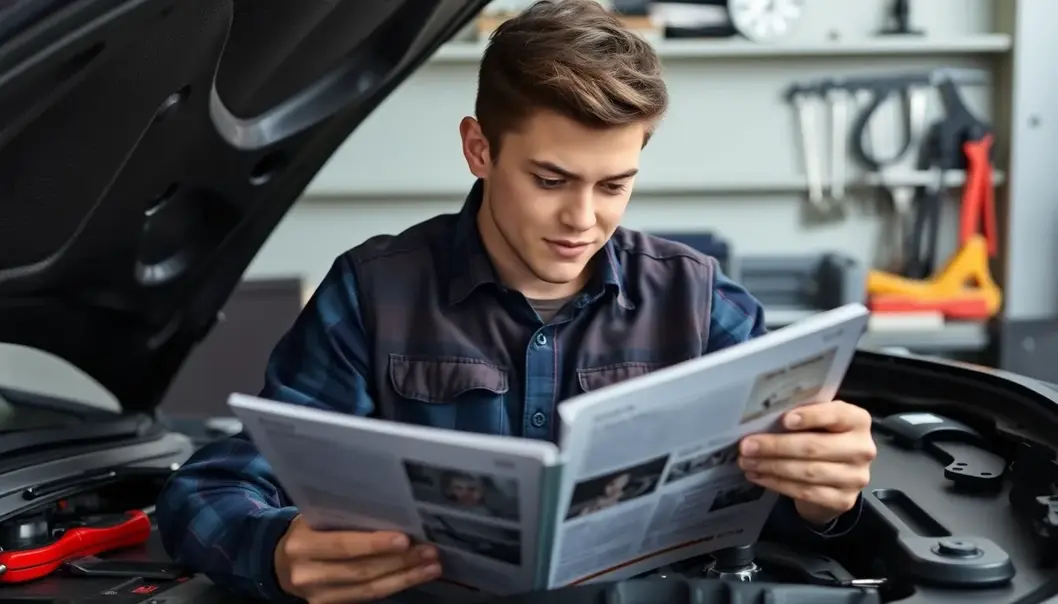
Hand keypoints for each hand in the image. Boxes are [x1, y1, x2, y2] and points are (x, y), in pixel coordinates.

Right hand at [274, 515, 441, 602]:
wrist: (280, 562)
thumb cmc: (308, 530)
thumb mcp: (315, 517)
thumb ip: (345, 516)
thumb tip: (393, 509)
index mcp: (302, 544)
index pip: (343, 546)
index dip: (375, 544)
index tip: (405, 539)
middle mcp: (307, 574)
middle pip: (361, 570)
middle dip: (400, 562)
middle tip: (429, 551)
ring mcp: (318, 596)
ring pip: (368, 589)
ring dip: (405, 577)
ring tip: (431, 566)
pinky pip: (367, 598)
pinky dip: (394, 585)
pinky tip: (414, 575)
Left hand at [737, 400, 875, 525]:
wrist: (836, 479)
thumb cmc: (821, 439)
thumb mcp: (818, 422)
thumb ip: (802, 415)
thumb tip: (762, 414)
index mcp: (857, 421)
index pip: (836, 414)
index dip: (811, 416)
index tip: (784, 419)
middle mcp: (862, 448)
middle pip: (815, 446)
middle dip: (776, 446)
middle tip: (747, 446)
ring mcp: (855, 477)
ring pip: (807, 472)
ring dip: (771, 467)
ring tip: (747, 462)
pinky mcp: (843, 500)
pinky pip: (805, 492)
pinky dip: (777, 484)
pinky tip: (758, 476)